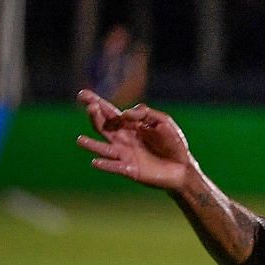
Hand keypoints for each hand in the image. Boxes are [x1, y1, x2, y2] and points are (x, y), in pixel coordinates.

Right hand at [75, 90, 195, 191]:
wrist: (183, 167)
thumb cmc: (173, 142)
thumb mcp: (163, 121)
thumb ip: (145, 113)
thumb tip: (123, 114)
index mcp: (128, 125)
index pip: (108, 112)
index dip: (95, 102)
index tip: (83, 95)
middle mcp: (121, 139)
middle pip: (102, 126)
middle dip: (94, 116)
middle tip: (90, 107)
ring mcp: (123, 154)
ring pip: (103, 148)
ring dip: (91, 144)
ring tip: (80, 140)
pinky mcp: (129, 170)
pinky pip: (114, 167)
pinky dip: (105, 165)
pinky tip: (95, 162)